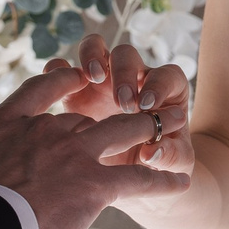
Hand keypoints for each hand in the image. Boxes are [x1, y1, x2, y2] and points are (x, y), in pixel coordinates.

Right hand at [0, 64, 187, 228]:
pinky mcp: (95, 185)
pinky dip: (163, 178)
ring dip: (148, 131)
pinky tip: (182, 181)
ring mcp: (74, 154)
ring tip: (169, 131)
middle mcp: (45, 131)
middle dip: (112, 115)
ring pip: (123, 133)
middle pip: (89, 115)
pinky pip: (139, 177)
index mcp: (5, 126)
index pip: (38, 92)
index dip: (61, 82)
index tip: (75, 75)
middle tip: (133, 113)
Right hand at [42, 32, 192, 174]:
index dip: (159, 85)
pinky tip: (55, 83)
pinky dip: (57, 68)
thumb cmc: (161, 162)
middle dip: (125, 74)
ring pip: (95, 48)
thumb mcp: (173, 164)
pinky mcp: (76, 93)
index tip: (149, 106)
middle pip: (127, 56)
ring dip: (93, 57)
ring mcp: (103, 82)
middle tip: (123, 104)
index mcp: (165, 90)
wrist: (130, 180)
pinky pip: (62, 69)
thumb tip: (153, 151)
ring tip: (92, 78)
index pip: (166, 75)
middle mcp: (134, 78)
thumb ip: (171, 156)